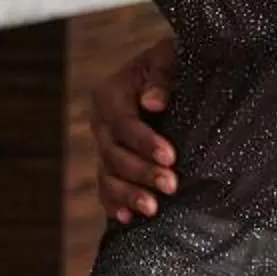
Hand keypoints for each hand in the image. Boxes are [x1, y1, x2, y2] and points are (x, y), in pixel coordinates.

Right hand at [90, 35, 180, 222]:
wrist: (175, 72)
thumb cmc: (175, 60)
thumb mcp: (170, 56)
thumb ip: (162, 76)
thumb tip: (152, 103)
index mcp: (110, 94)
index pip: (125, 124)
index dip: (145, 142)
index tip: (170, 157)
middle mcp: (101, 123)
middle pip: (114, 154)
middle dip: (141, 172)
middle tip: (171, 185)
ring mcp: (104, 145)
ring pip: (108, 176)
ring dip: (129, 194)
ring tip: (153, 209)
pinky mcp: (112, 163)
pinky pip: (107, 187)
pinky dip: (115, 204)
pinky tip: (128, 219)